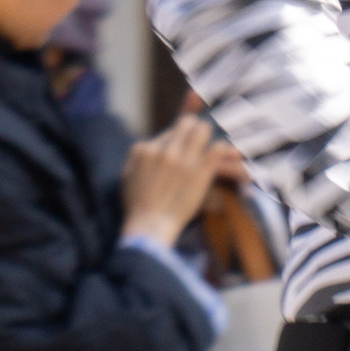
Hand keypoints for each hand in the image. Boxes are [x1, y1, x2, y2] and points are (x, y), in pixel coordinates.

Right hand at [122, 115, 223, 240]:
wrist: (149, 227)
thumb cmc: (137, 206)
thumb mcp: (127, 176)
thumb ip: (137, 157)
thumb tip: (147, 146)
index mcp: (144, 150)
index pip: (168, 132)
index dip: (178, 140)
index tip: (184, 148)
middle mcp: (163, 150)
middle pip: (187, 123)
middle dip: (195, 130)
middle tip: (200, 143)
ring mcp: (182, 160)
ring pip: (203, 129)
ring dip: (209, 138)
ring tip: (210, 149)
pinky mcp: (199, 172)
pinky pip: (218, 148)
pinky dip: (222, 151)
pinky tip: (221, 158)